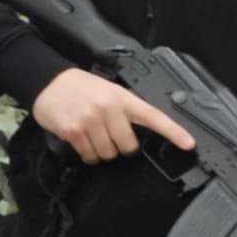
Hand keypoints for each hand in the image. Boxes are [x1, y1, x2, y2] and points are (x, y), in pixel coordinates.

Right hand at [31, 69, 196, 163]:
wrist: (47, 81)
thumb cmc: (80, 87)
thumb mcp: (107, 90)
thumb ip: (125, 109)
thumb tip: (140, 135)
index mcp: (121, 97)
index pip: (153, 116)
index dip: (173, 132)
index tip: (189, 144)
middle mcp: (107, 107)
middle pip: (128, 146)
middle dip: (119, 146)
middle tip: (108, 134)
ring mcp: (90, 119)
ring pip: (108, 154)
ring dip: (102, 151)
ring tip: (92, 135)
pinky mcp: (73, 130)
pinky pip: (89, 155)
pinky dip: (87, 154)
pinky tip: (81, 140)